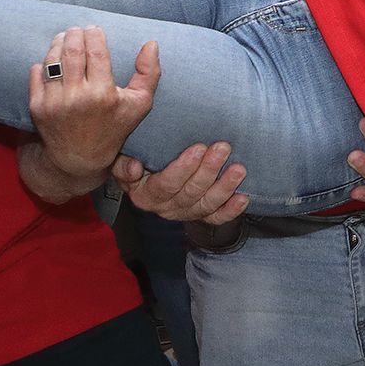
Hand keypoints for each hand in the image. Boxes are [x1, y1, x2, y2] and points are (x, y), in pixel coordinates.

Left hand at [29, 27, 159, 180]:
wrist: (78, 158)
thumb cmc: (112, 127)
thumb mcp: (139, 104)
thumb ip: (149, 73)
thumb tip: (151, 44)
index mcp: (103, 94)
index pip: (96, 51)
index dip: (94, 34)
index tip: (95, 30)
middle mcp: (77, 98)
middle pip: (72, 50)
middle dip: (75, 33)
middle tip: (78, 30)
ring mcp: (54, 102)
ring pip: (52, 59)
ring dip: (58, 43)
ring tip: (65, 39)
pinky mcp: (37, 107)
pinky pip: (36, 72)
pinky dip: (43, 63)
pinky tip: (53, 62)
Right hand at [116, 142, 250, 224]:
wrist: (142, 177)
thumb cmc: (135, 162)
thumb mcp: (121, 161)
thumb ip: (123, 166)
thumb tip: (134, 168)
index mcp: (146, 195)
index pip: (166, 184)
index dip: (183, 168)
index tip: (199, 148)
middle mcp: (165, 208)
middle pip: (190, 193)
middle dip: (208, 170)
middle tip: (222, 148)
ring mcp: (184, 213)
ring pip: (206, 205)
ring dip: (224, 187)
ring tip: (238, 169)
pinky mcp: (200, 215)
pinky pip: (216, 218)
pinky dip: (231, 210)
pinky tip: (243, 198)